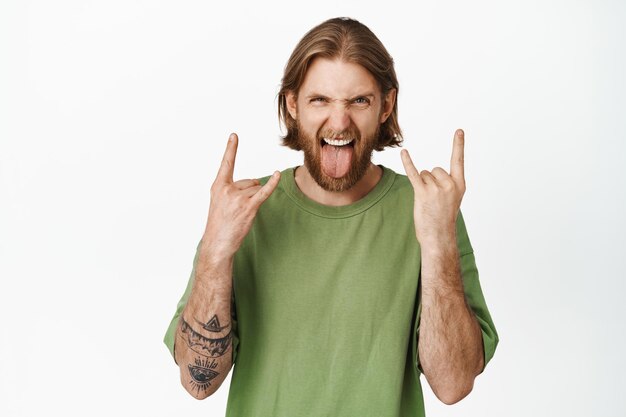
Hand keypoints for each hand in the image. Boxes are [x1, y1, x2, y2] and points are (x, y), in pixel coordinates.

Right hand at [202, 133, 280, 260]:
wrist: (217, 243)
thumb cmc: (219, 223)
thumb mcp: (219, 202)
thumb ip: (233, 189)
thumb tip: (256, 183)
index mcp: (218, 186)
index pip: (226, 164)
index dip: (231, 149)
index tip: (234, 135)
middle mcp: (227, 190)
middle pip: (250, 181)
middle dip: (249, 193)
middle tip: (237, 210)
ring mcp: (238, 198)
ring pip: (257, 189)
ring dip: (254, 201)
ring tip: (242, 214)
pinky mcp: (248, 207)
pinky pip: (264, 192)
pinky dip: (272, 184)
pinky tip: (277, 175)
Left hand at [400, 129, 465, 246]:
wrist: (438, 236)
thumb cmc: (443, 218)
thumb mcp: (452, 199)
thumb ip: (445, 184)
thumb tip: (427, 173)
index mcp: (459, 185)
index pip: (458, 161)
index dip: (458, 145)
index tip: (459, 130)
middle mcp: (449, 184)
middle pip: (434, 169)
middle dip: (430, 181)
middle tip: (434, 200)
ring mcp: (436, 188)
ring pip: (424, 174)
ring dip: (422, 186)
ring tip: (427, 202)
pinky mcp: (423, 193)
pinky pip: (414, 173)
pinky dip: (408, 162)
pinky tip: (404, 152)